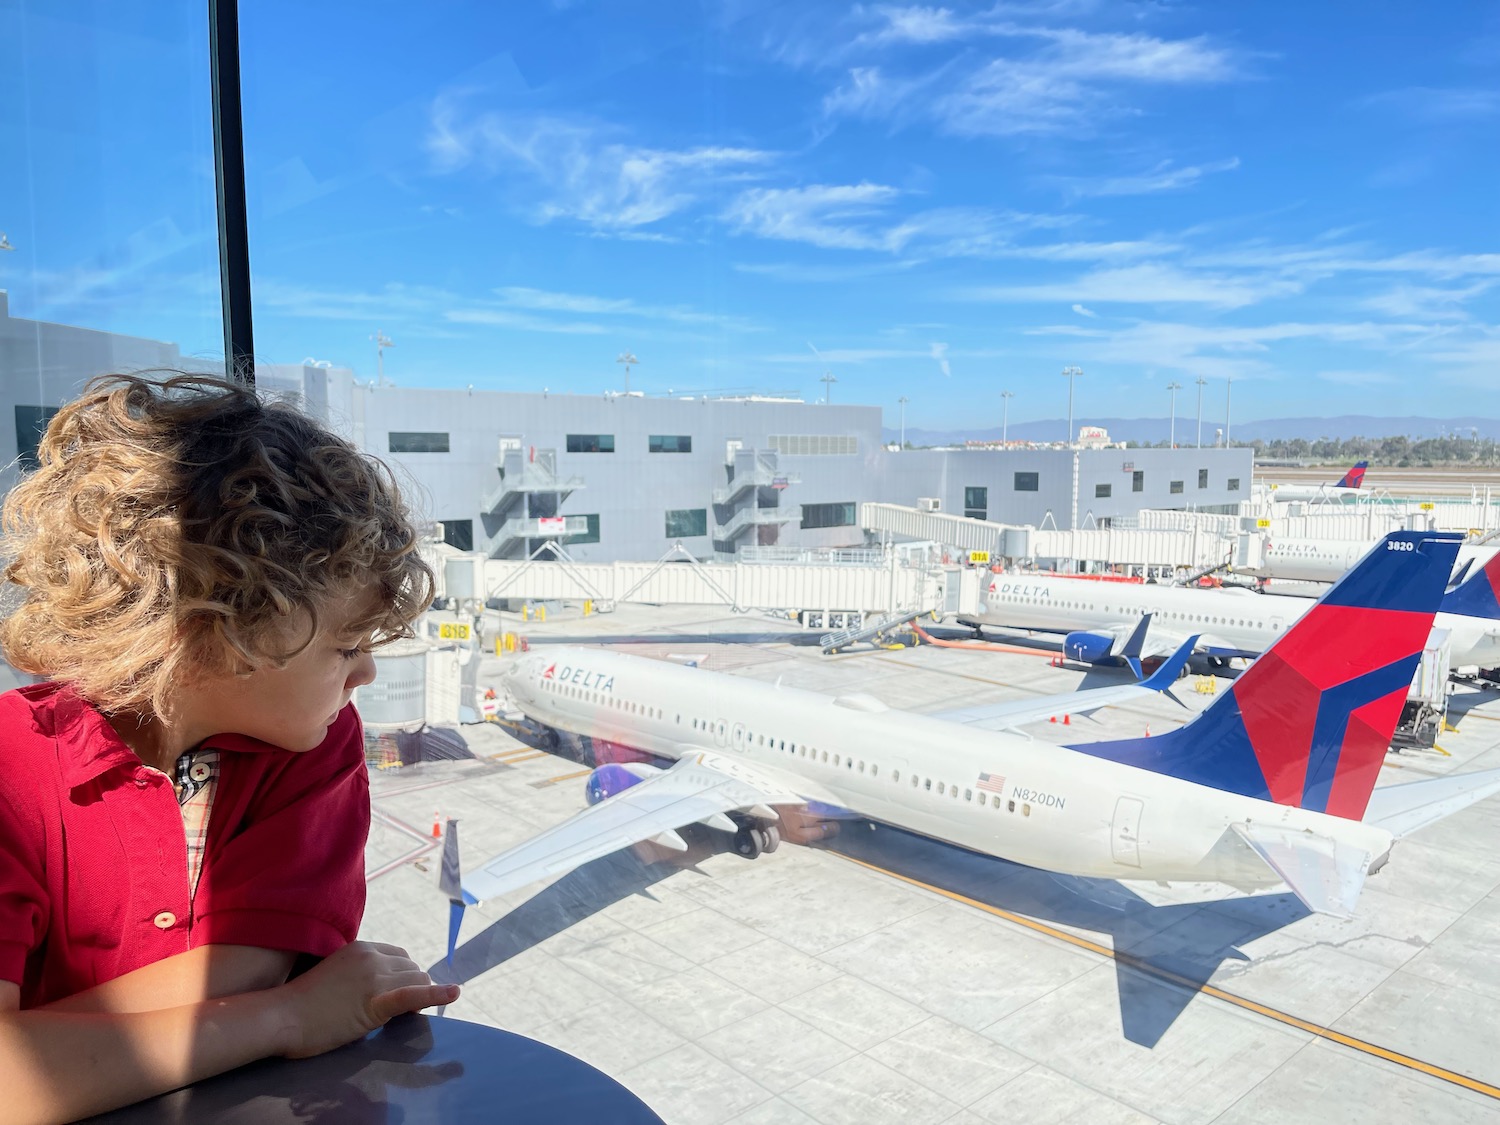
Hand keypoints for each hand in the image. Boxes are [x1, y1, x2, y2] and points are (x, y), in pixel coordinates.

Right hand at [274, 941, 458, 1058]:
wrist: (279, 1017)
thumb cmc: (301, 1002)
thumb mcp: (335, 974)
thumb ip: (358, 972)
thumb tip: (377, 986)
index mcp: (362, 948)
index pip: (400, 956)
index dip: (403, 975)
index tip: (397, 991)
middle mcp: (371, 958)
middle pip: (412, 968)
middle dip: (411, 986)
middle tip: (398, 1008)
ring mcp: (374, 978)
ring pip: (416, 980)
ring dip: (416, 997)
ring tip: (401, 1015)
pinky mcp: (373, 1002)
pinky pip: (412, 995)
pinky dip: (436, 995)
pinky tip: (454, 993)